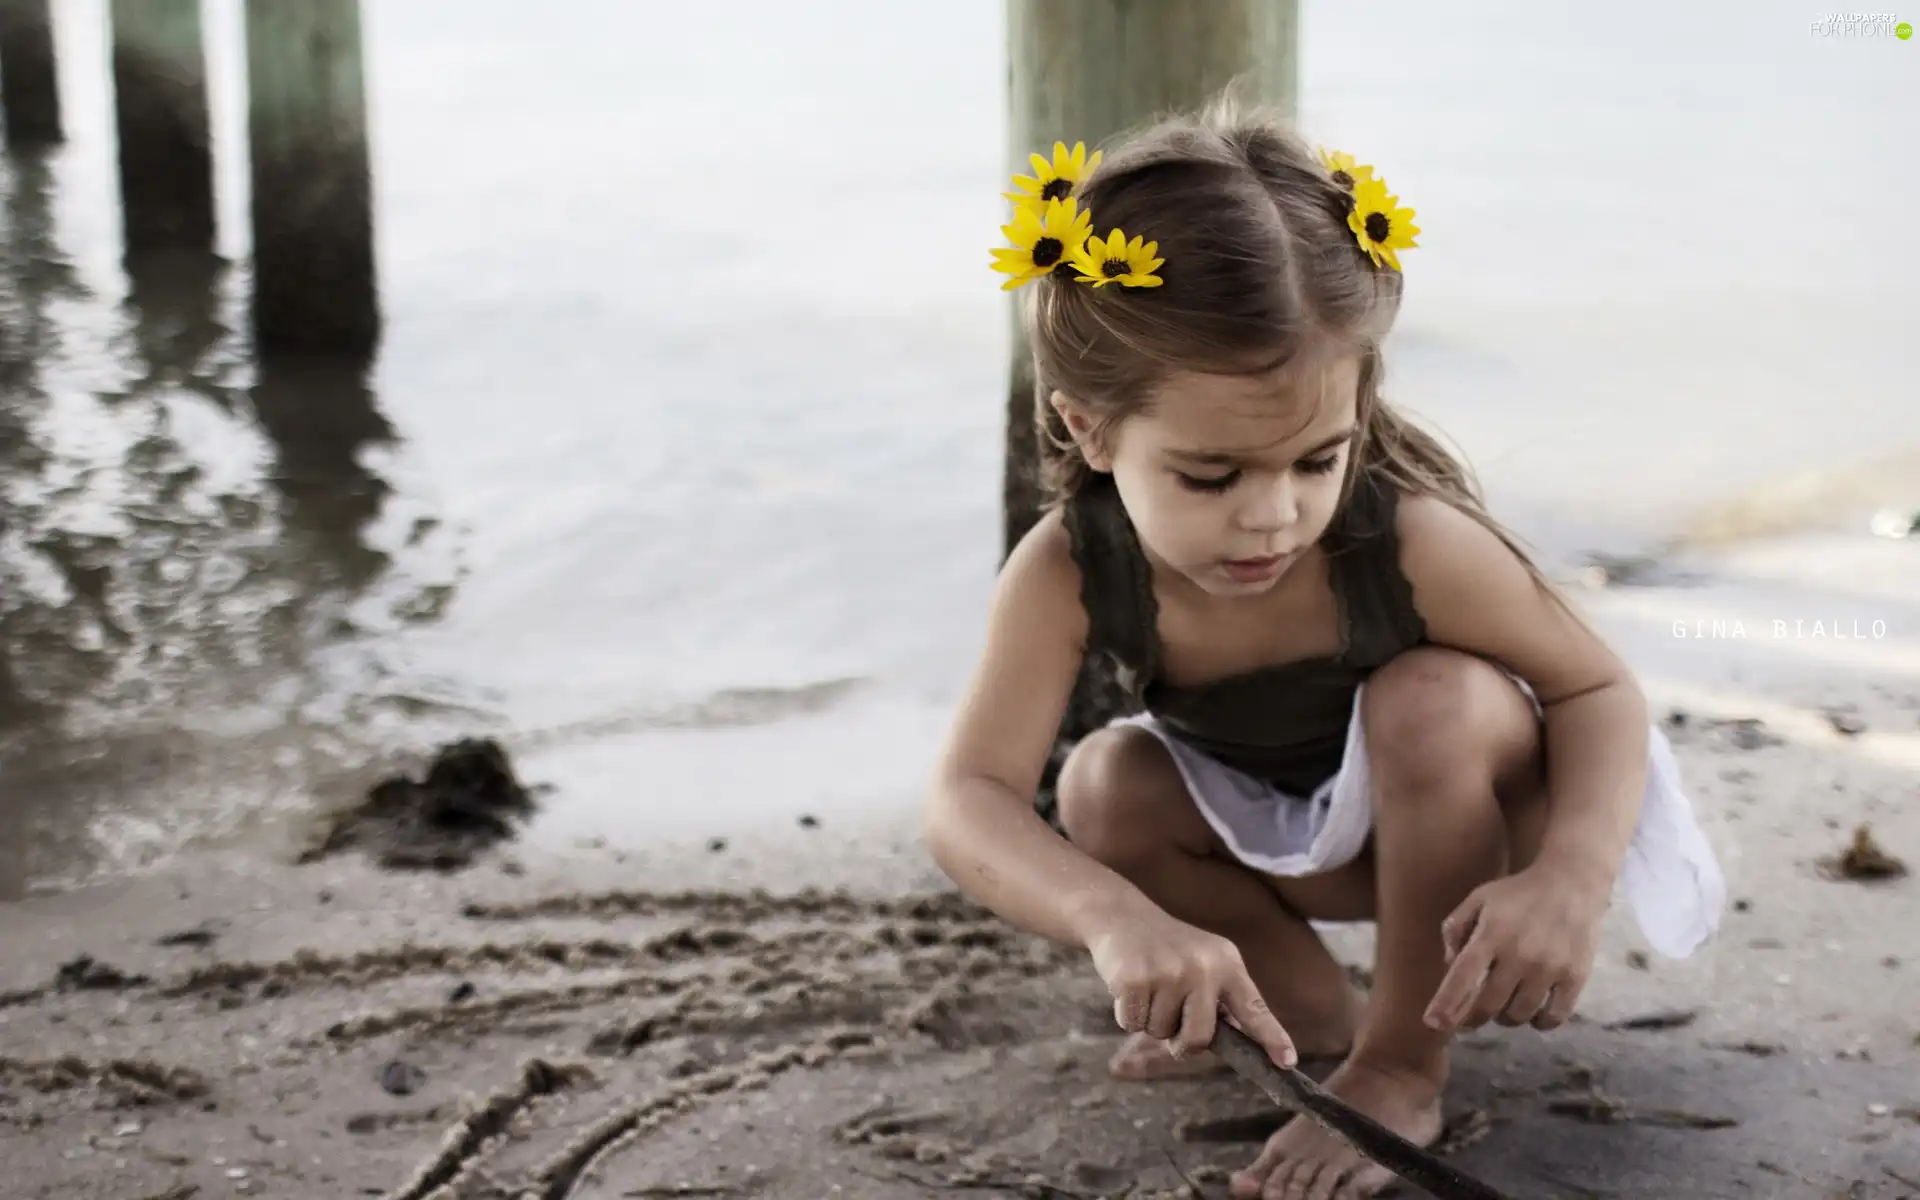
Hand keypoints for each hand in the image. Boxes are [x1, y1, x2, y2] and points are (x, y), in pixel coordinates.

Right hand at [1082, 897, 1296, 1067]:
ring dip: (1151, 1020)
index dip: (1272, 1037)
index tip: (1287, 1061)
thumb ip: (1221, 1000)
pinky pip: (1132, 1024)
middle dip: (1182, 1042)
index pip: (1254, 1007)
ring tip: (1149, 986)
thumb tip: (1234, 1045)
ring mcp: (1168, 972)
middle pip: (1199, 1038)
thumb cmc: (1168, 949)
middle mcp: (1203, 968)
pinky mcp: (1135, 979)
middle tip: (1171, 1019)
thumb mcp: (1205, 962)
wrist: (1121, 915)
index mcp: (1227, 964)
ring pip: (1161, 1033)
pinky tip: (1130, 986)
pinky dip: (1127, 1014)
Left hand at [1424, 866, 1609, 1032]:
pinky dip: (1539, 1022)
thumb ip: (1456, 929)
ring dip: (1506, 1018)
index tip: (1433, 1024)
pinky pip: (1554, 1017)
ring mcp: (1550, 967)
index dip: (1446, 1004)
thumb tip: (1450, 967)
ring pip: (1519, 1015)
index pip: (1463, 976)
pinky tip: (1533, 1013)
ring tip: (1505, 1005)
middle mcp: (1520, 953)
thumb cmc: (1518, 893)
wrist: (1571, 882)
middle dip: (1474, 1018)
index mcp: (1491, 933)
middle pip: (1489, 1005)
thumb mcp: (1478, 899)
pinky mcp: (1575, 977)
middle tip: (1470, 1017)